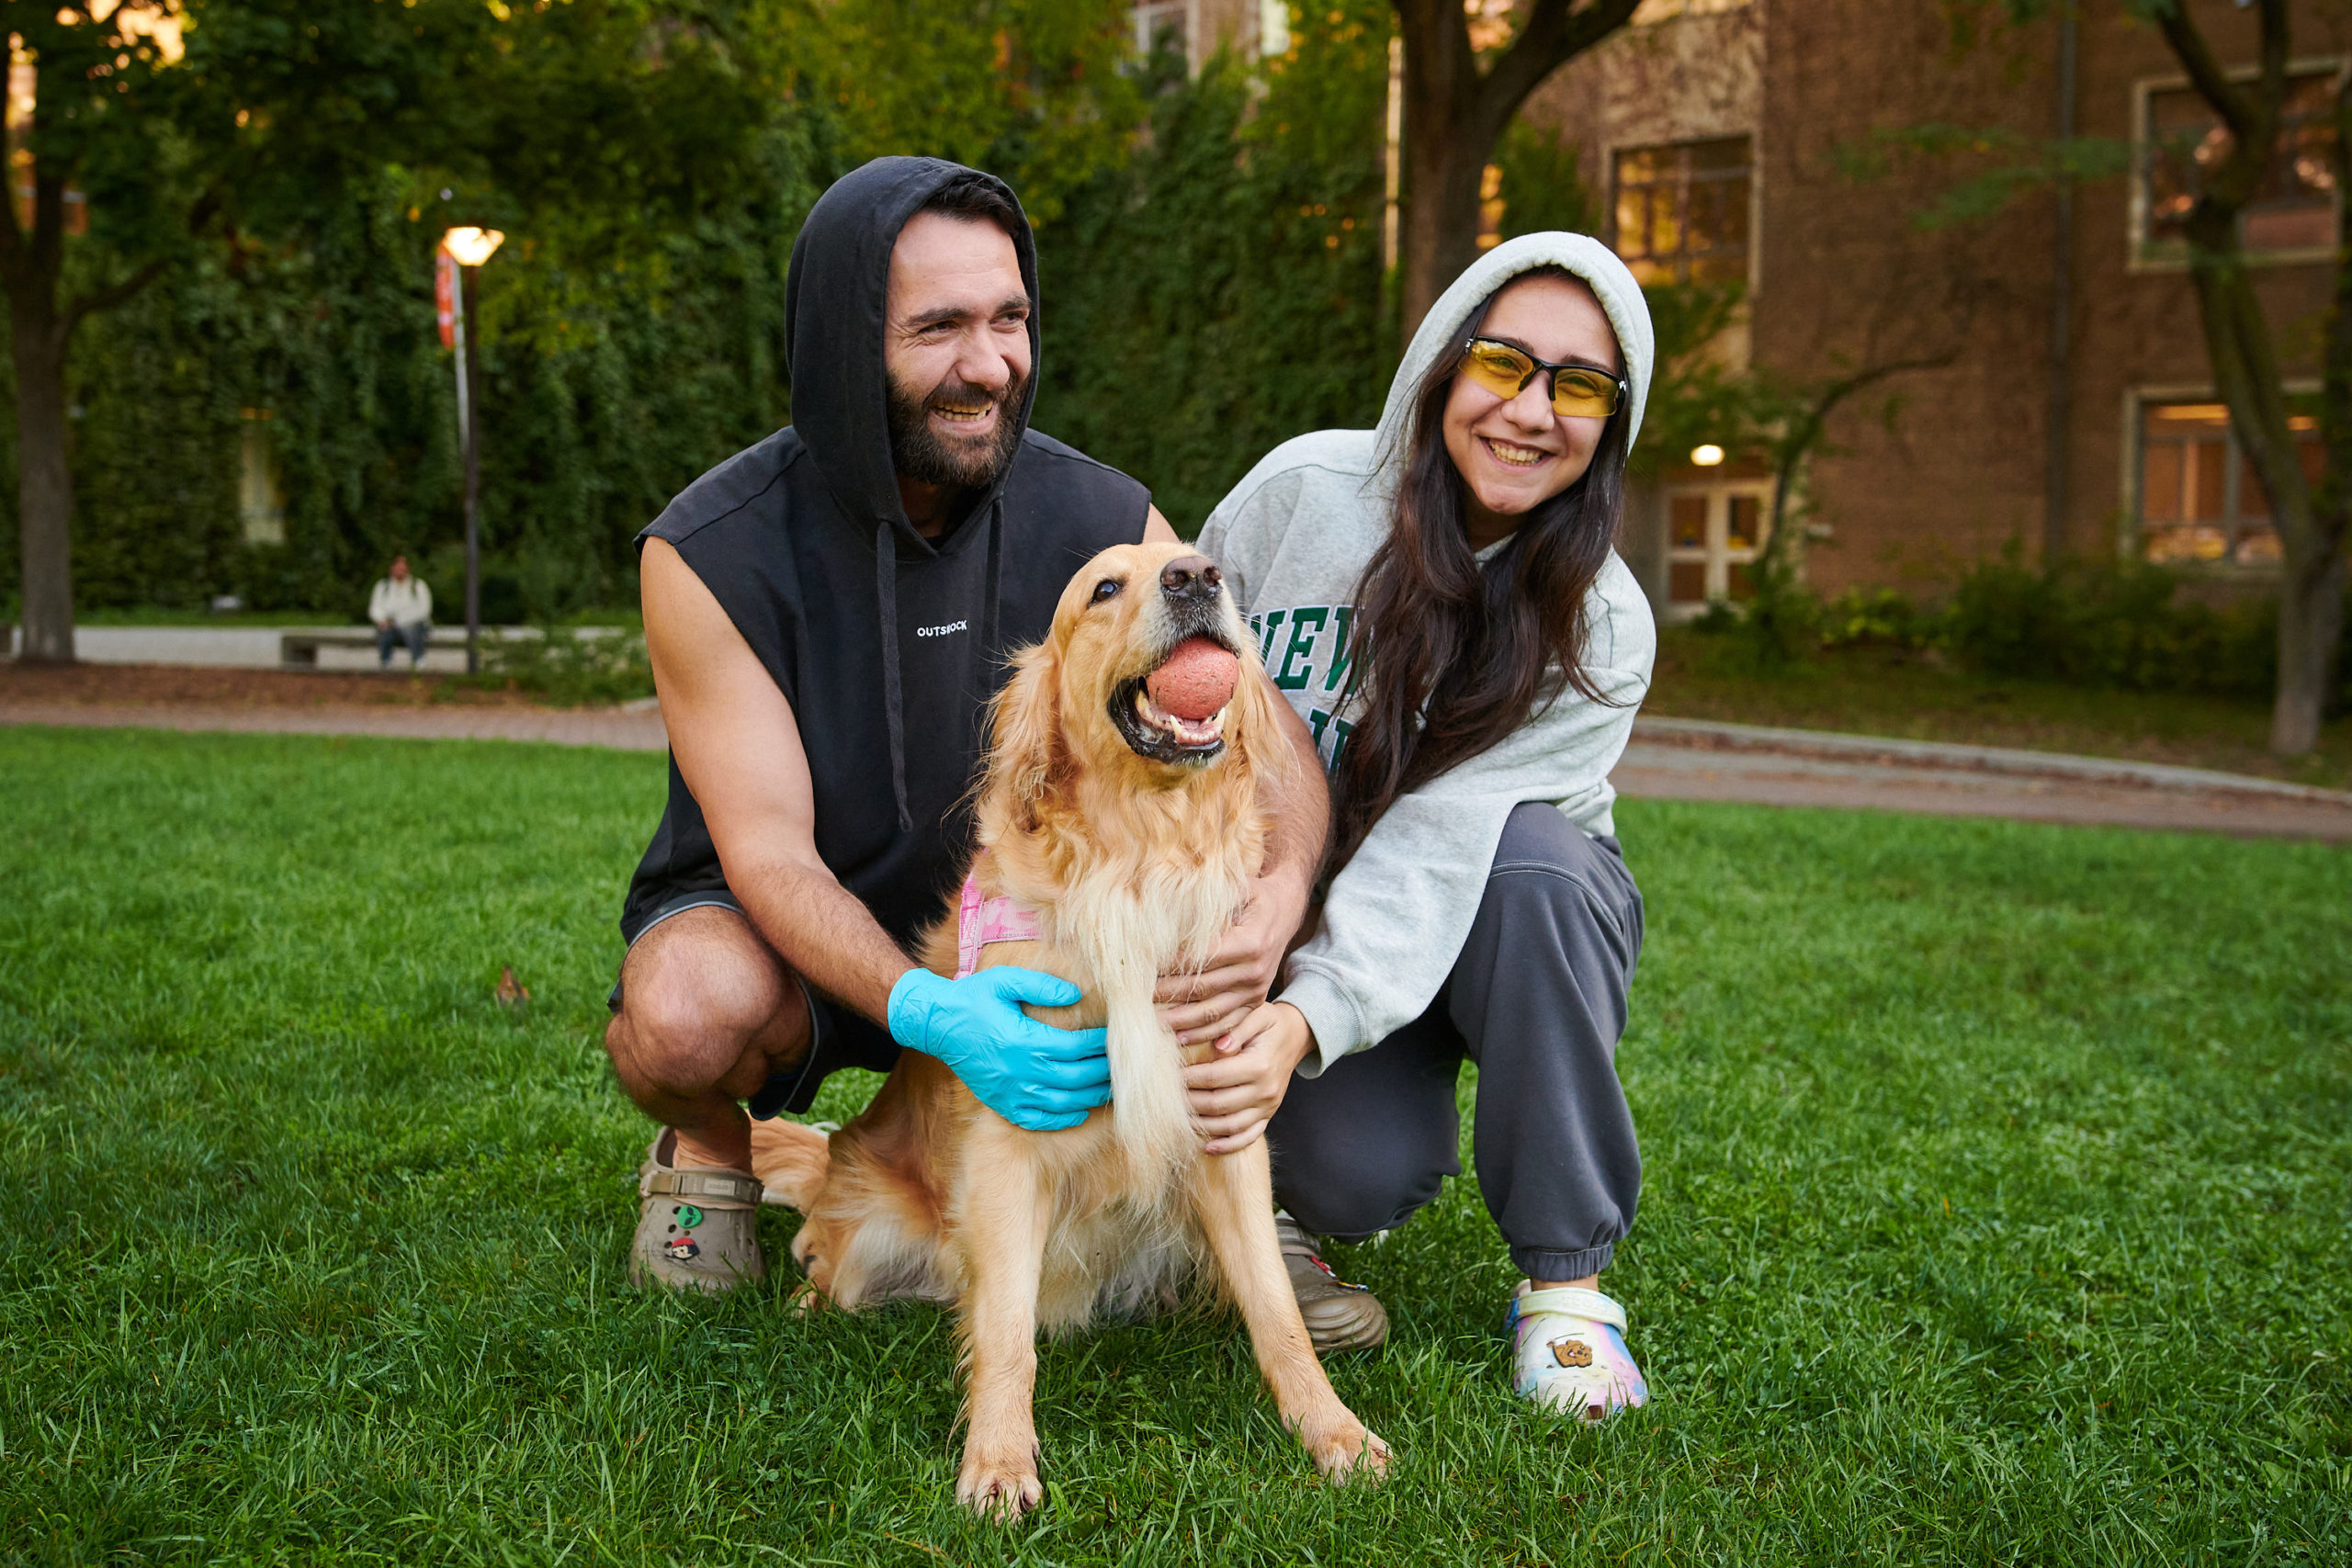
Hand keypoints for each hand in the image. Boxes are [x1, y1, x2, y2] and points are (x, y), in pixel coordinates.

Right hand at [887, 966, 1109, 1130]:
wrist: (938, 1024)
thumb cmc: (974, 998)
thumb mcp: (1005, 981)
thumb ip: (1042, 986)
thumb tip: (1076, 995)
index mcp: (1025, 1040)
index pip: (1075, 1046)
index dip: (1100, 1043)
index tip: (1116, 1037)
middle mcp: (1020, 1070)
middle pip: (1075, 1077)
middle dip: (1102, 1072)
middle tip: (1123, 1065)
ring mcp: (1010, 1091)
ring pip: (1062, 1102)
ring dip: (1090, 1097)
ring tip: (1109, 1088)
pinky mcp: (1001, 1103)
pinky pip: (1037, 1119)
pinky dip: (1062, 1119)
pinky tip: (1079, 1111)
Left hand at [1156, 870, 1309, 1046]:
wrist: (1284, 912)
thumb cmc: (1255, 897)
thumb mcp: (1239, 887)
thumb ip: (1210, 898)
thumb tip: (1169, 902)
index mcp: (1249, 943)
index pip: (1200, 959)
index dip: (1169, 965)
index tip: (1143, 968)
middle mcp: (1254, 971)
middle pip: (1201, 988)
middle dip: (1166, 994)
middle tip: (1136, 997)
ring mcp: (1256, 991)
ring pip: (1212, 1013)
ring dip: (1180, 1021)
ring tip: (1152, 1024)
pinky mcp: (1255, 1003)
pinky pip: (1227, 1024)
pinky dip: (1202, 1034)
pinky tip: (1179, 1039)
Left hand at [1183, 1001, 1314, 1153]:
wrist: (1296, 1036)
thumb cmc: (1269, 1022)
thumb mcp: (1257, 1015)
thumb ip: (1237, 1028)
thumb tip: (1218, 1046)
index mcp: (1259, 1064)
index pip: (1215, 1077)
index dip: (1188, 1078)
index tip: (1170, 1074)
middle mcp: (1265, 1089)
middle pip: (1218, 1104)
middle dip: (1188, 1102)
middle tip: (1166, 1098)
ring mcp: (1268, 1106)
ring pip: (1229, 1125)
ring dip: (1201, 1125)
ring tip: (1178, 1118)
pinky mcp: (1268, 1115)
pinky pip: (1248, 1137)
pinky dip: (1227, 1145)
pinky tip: (1206, 1146)